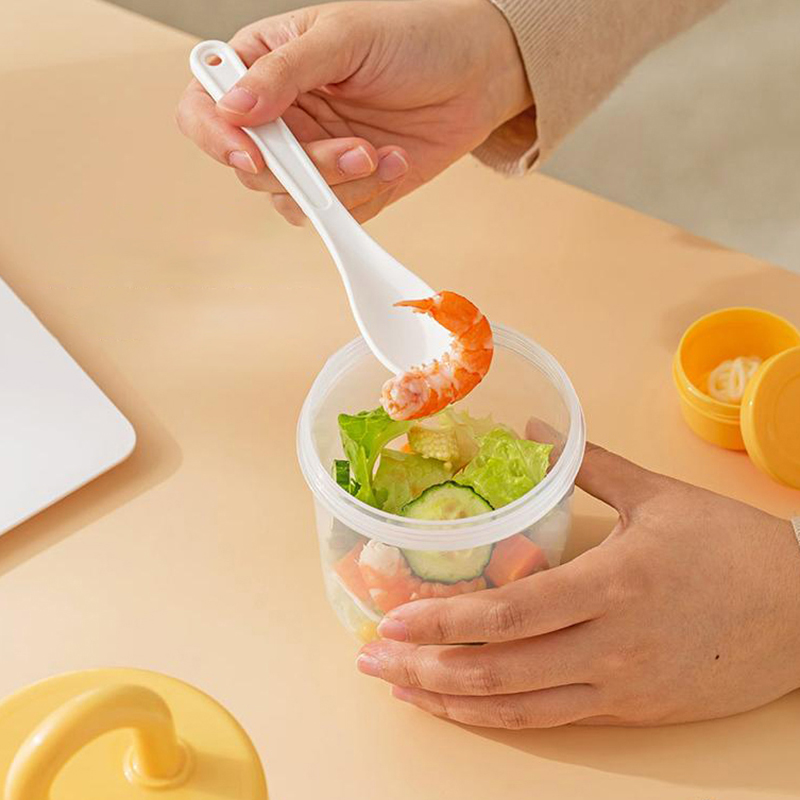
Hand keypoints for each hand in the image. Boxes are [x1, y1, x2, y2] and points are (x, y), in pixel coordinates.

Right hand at [176, 0, 531, 224]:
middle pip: (251, 168)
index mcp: (264, 67)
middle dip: (303, 168)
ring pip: (292, 199)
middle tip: (353, 149)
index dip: (217, 137)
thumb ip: (284, 73)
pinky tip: (394, 159)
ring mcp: (314, 155)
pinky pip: (335, 213)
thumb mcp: (345, 38)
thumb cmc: (414, 38)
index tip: (253, 154)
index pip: (205, 109)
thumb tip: (232, 108)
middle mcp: (282, 116)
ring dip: (338, 185)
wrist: (477, 75)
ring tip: (378, 151)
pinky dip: (366, 195)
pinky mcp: (348, 186)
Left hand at [356, 431, 799, 727]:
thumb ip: (590, 462)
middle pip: (498, 668)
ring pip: (518, 705)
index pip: (508, 613)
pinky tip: (464, 707)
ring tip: (400, 690)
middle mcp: (609, 645)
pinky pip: (551, 719)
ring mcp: (620, 687)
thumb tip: (534, 430)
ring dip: (451, 701)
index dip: (442, 622)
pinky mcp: (632, 711)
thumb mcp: (659, 496)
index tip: (391, 619)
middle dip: (424, 669)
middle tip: (370, 660)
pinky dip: (498, 716)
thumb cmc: (732, 549)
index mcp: (612, 585)